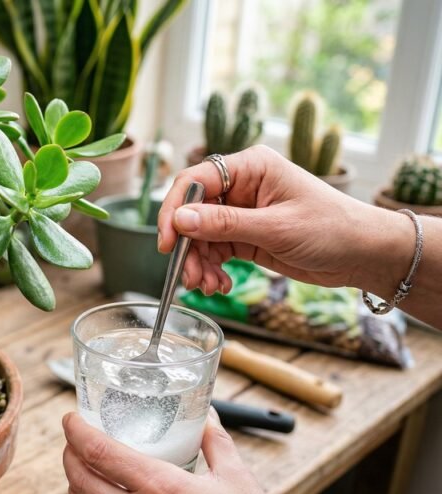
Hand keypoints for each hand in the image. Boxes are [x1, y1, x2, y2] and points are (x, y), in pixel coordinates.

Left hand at [62, 411, 325, 493]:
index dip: (76, 431)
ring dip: (74, 488)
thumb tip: (204, 417)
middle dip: (70, 455)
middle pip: (79, 480)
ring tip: (82, 473)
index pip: (99, 452)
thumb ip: (214, 440)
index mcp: (162, 488)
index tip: (71, 419)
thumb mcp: (237, 476)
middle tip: (74, 442)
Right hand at [156, 145, 411, 297]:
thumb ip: (224, 224)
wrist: (365, 255)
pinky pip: (213, 250)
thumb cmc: (333, 229)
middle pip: (192, 211)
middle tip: (188, 275)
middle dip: (187, 246)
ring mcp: (242, 212)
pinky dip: (211, 269)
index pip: (195, 181)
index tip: (168, 243)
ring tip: (207, 286)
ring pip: (199, 235)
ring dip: (197, 263)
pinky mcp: (245, 236)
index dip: (175, 210)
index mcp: (250, 167)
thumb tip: (179, 220)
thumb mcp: (276, 228)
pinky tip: (220, 284)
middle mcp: (242, 186)